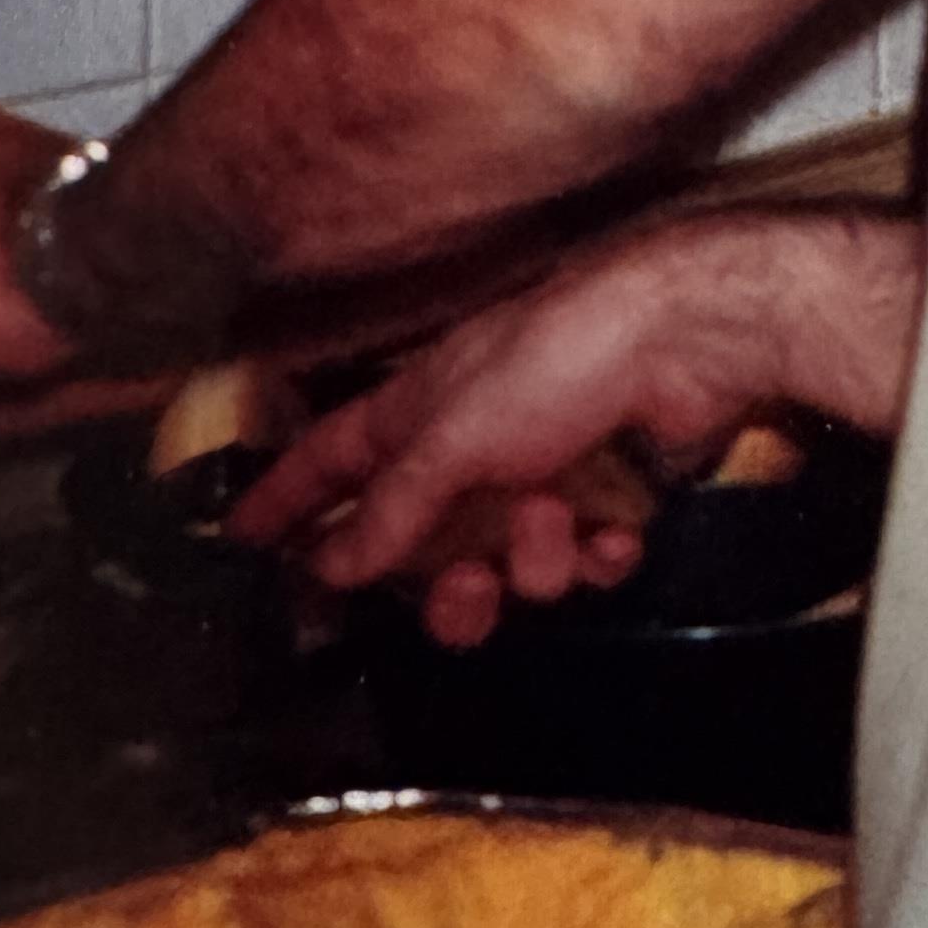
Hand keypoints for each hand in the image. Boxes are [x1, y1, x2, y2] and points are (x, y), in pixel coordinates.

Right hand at [227, 209, 919, 644]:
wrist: (685, 337)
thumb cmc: (559, 354)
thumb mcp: (453, 433)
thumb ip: (392, 506)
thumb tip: (332, 563)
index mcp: (417, 409)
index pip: (329, 460)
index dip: (286, 502)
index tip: (241, 542)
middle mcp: (474, 440)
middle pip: (427, 548)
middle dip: (446, 586)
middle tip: (467, 589)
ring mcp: (543, 467)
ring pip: (509, 567)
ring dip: (535, 561)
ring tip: (560, 518)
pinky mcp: (610, 489)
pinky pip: (583, 559)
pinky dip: (600, 553)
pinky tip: (616, 532)